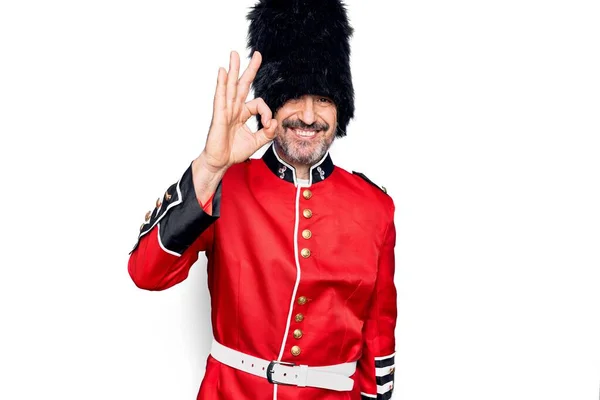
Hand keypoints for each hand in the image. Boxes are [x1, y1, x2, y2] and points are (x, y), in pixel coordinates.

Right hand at [199, 50, 277, 173]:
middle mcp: (234, 108)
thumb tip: (275, 122)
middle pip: (242, 84)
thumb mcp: (257, 142)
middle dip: (250, 69)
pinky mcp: (219, 115)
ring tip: (234, 54)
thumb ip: (268, 133)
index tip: (268, 125)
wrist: (220, 162)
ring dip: (233, 69)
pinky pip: (220, 96)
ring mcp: (225, 110)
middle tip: (257, 54)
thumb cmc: (234, 152)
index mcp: (242, 113)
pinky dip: (221, 83)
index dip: (267, 113)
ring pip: (230, 86)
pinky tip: (222, 71)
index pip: (259, 104)